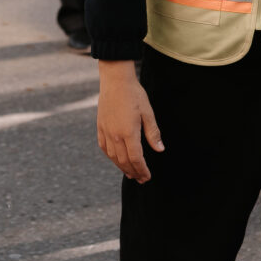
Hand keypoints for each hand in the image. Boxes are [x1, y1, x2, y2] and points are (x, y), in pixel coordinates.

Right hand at [96, 60, 163, 181]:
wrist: (115, 81)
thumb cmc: (134, 95)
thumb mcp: (148, 113)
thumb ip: (153, 133)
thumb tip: (160, 150)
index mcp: (128, 133)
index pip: (136, 158)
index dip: (142, 170)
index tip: (148, 176)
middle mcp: (115, 135)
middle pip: (124, 161)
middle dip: (134, 172)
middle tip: (141, 179)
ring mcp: (106, 132)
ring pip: (113, 157)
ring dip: (122, 167)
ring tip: (130, 173)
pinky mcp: (100, 127)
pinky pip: (104, 148)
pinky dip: (111, 157)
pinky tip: (117, 160)